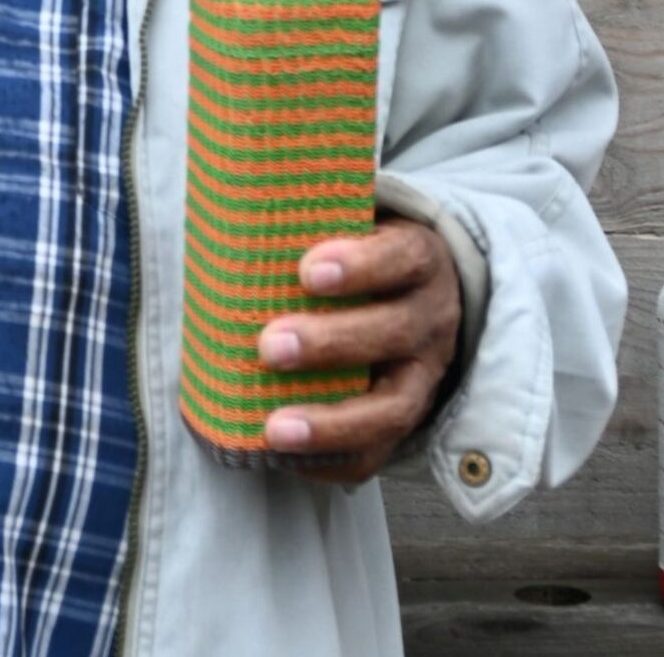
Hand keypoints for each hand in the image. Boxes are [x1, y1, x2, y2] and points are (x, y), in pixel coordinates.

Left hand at [254, 214, 460, 484]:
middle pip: (394, 332)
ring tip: (273, 428)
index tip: (306, 271)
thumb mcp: (357, 223)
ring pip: (394, 406)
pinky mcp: (409, 419)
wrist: (424, 294)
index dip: (360, 265)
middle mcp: (432, 318)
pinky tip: (287, 459)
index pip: (402, 258)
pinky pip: (380, 453)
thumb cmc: (365, 253)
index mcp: (420, 259)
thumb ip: (314, 216)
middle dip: (331, 343)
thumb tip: (231, 202)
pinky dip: (335, 461)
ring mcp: (425, 375)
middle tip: (269, 346)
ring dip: (331, 421)